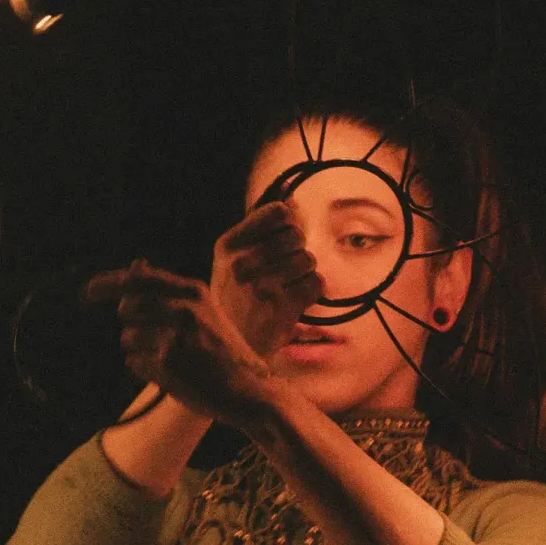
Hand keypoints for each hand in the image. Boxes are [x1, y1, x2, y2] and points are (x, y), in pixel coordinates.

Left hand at [84, 260, 280, 430]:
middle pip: (127, 307)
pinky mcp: (167, 363)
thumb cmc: (224, 352)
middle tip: (154, 341)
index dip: (106, 283)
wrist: (251, 389)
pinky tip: (169, 375)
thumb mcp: (203, 310)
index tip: (87, 291)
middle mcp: (183, 307)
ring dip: (139, 350)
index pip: (137, 278)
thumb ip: (168, 290)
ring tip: (167, 359)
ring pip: (127, 338)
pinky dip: (144, 371)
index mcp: (193, 291)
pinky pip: (133, 363)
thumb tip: (134, 264)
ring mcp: (175, 335)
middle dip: (132, 325)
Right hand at [211, 200, 323, 356]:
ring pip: (308, 259)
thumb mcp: (233, 259)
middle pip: (296, 235)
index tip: (283, 238)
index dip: (289, 223)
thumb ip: (259, 228)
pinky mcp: (282, 308)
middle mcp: (242, 263)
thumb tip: (291, 195)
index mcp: (228, 245)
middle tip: (286, 267)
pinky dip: (311, 292)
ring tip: (288, 286)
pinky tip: (295, 301)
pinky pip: (316, 284)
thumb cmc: (235, 299)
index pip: (278, 212)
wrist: (229, 350)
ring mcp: (261, 286)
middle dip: (298, 249)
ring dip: (305, 272)